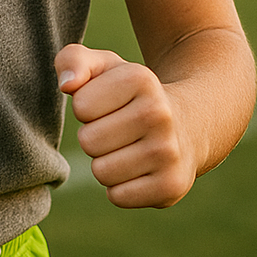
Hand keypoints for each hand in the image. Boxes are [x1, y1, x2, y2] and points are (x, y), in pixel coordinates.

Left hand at [55, 43, 197, 208]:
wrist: (190, 125)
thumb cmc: (132, 96)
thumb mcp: (104, 68)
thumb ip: (73, 61)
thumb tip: (67, 84)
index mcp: (141, 79)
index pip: (82, 106)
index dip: (88, 108)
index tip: (111, 106)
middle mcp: (160, 114)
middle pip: (89, 141)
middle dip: (95, 138)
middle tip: (119, 131)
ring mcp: (169, 152)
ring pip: (102, 172)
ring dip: (107, 164)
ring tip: (130, 149)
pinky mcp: (170, 186)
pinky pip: (118, 196)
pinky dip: (122, 188)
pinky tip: (140, 170)